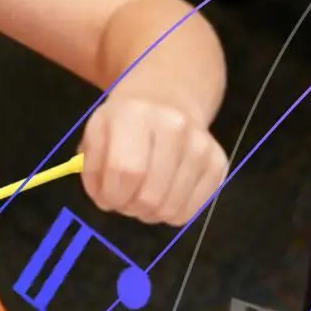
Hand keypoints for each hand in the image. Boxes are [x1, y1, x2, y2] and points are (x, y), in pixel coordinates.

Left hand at [79, 97, 227, 226]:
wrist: (168, 97)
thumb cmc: (124, 122)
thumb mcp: (97, 132)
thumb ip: (92, 167)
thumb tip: (105, 197)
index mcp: (135, 115)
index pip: (125, 171)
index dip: (111, 195)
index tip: (106, 198)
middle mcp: (174, 126)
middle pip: (150, 195)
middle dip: (130, 207)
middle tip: (124, 199)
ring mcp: (201, 145)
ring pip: (171, 208)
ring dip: (150, 213)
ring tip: (142, 195)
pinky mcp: (218, 163)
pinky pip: (191, 210)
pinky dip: (172, 212)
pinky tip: (163, 194)